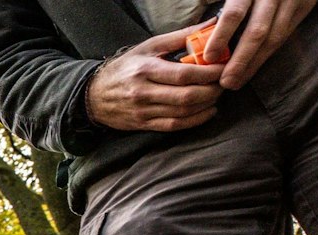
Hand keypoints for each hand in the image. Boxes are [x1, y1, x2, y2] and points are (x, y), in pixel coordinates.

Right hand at [86, 28, 224, 131]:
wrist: (93, 96)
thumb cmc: (124, 68)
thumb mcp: (148, 47)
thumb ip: (179, 37)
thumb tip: (210, 26)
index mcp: (145, 70)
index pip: (183, 75)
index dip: (209, 73)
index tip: (223, 68)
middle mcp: (143, 92)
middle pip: (186, 96)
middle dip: (212, 90)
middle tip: (224, 82)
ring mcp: (143, 111)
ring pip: (183, 112)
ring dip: (207, 104)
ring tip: (217, 94)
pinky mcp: (143, 124)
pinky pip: (174, 125)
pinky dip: (196, 120)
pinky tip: (208, 111)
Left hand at [204, 0, 317, 88]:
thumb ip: (224, 3)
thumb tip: (199, 33)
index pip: (235, 13)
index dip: (221, 36)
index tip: (209, 57)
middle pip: (257, 31)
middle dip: (241, 60)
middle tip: (225, 82)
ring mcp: (292, 0)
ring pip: (274, 37)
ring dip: (254, 63)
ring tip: (236, 81)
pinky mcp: (304, 7)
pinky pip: (285, 35)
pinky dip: (268, 54)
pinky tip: (253, 68)